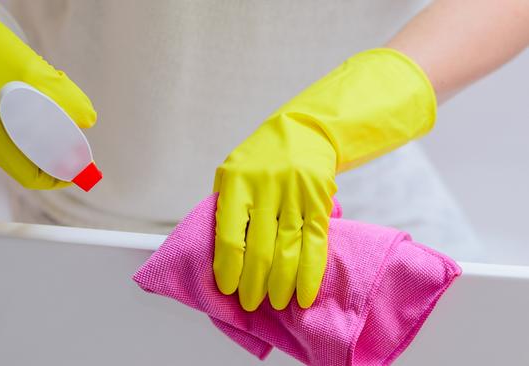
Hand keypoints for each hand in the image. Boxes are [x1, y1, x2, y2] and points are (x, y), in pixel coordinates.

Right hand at [0, 0, 95, 188]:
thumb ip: (69, 100)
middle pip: (21, 162)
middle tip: (64, 130)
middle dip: (47, 148)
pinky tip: (17, 102)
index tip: (76, 169)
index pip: (29, 176)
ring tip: (37, 103)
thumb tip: (87, 121)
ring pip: (9, 148)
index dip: (57, 176)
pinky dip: (13, 126)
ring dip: (30, 134)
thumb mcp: (37, 73)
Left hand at [213, 114, 336, 310]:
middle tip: (250, 303)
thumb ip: (225, 206)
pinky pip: (315, 244)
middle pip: (259, 250)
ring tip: (276, 302)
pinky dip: (310, 274)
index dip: (228, 268)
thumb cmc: (261, 158)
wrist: (304, 130)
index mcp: (237, 183)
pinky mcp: (319, 201)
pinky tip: (304, 294)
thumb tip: (218, 254)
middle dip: (254, 284)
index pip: (229, 236)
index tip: (227, 288)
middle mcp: (266, 189)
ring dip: (281, 285)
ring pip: (288, 251)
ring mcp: (295, 195)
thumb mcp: (232, 172)